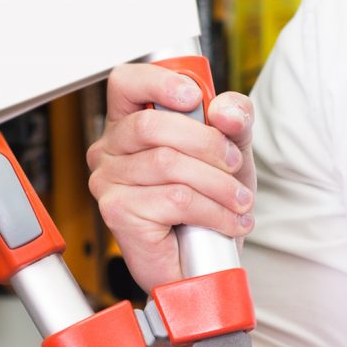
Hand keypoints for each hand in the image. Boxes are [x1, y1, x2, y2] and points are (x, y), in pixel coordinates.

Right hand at [86, 63, 256, 293]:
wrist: (203, 264)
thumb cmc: (207, 204)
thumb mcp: (231, 150)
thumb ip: (234, 119)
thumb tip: (224, 110)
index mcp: (128, 124)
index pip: (125, 82)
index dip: (158, 82)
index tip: (194, 97)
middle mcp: (109, 151)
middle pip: (152, 125)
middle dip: (207, 143)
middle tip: (234, 165)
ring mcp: (108, 183)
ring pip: (168, 164)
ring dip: (217, 184)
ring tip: (238, 201)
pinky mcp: (117, 213)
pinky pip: (173, 199)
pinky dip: (212, 210)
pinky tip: (227, 221)